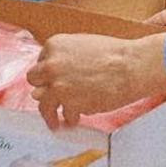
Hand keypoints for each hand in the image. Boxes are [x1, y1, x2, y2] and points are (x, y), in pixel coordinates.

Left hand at [27, 33, 165, 129]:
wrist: (131, 66)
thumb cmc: (114, 54)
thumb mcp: (83, 45)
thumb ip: (65, 58)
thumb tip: (54, 76)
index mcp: (54, 45)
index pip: (40, 62)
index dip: (48, 74)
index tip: (53, 81)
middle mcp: (51, 64)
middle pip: (34, 82)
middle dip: (44, 90)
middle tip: (51, 99)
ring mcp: (58, 85)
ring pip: (42, 104)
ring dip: (50, 112)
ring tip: (55, 121)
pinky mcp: (69, 103)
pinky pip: (63, 115)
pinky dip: (70, 118)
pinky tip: (75, 119)